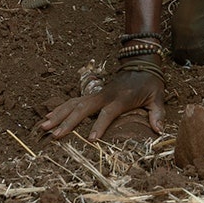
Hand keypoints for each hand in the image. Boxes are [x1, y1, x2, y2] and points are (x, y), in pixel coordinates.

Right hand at [39, 70, 165, 141]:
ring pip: (73, 103)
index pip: (108, 113)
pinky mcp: (92, 94)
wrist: (141, 63)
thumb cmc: (149, 84)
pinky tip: (48, 118)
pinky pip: (73, 101)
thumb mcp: (158, 97)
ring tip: (44, 127)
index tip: (91, 139)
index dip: (100, 125)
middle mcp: (104, 95)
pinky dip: (59, 109)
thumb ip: (157, 114)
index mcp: (121, 99)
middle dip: (68, 122)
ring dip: (58, 115)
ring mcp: (96, 94)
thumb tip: (160, 131)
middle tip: (56, 135)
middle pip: (83, 108)